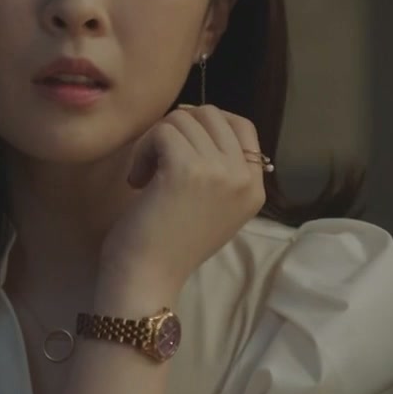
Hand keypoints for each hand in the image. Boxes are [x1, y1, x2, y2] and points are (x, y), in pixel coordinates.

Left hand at [100, 104, 267, 291]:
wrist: (148, 279)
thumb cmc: (169, 245)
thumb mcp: (211, 206)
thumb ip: (218, 168)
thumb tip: (193, 115)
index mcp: (255, 188)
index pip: (242, 125)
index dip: (206, 124)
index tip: (178, 146)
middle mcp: (244, 178)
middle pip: (211, 114)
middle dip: (177, 130)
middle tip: (157, 163)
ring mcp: (220, 172)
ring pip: (182, 119)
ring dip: (155, 142)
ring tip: (145, 177)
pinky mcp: (188, 169)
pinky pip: (162, 131)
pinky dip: (142, 151)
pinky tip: (137, 180)